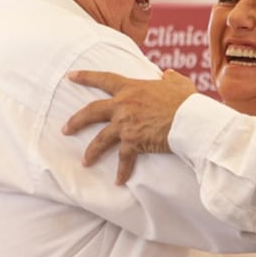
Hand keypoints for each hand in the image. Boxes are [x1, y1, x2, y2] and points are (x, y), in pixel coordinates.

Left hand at [62, 69, 195, 184]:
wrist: (191, 119)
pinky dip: (122, 171)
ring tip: (85, 161)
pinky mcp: (133, 141)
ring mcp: (126, 124)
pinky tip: (118, 181)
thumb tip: (166, 74)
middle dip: (76, 121)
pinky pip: (124, 159)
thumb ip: (169, 78)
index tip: (69, 77)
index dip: (85, 77)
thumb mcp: (177, 84)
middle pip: (92, 112)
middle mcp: (123, 105)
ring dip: (91, 151)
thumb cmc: (186, 101)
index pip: (103, 79)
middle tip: (65, 129)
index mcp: (131, 88)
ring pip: (100, 139)